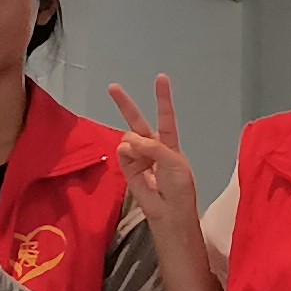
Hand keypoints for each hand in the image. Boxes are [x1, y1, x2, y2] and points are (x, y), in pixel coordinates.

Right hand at [102, 76, 204, 240]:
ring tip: (146, 164)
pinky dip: (127, 157)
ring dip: (134, 147)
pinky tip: (137, 167)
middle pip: (137, 121)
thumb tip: (127, 140)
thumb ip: (152, 147)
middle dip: (125, 105)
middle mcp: (152, 147)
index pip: (165, 116)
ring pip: (128, 140)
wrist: (170, 212)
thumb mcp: (173, 162)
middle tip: (112, 87)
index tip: (161, 77)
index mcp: (169, 143)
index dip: (163, 98)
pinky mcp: (127, 168)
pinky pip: (122, 154)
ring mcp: (138, 157)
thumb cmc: (179, 187)